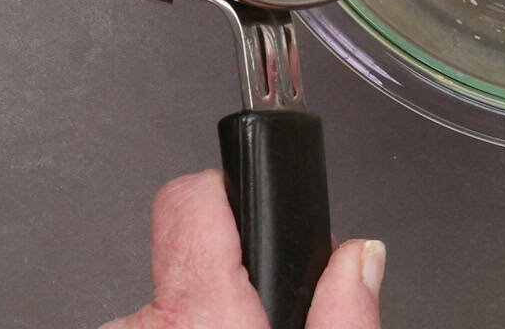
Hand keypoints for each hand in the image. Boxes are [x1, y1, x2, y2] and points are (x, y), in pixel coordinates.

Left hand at [100, 169, 383, 328]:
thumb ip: (344, 314)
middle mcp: (145, 323)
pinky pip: (147, 324)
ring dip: (195, 313)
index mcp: (202, 312)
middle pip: (187, 250)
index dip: (225, 189)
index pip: (192, 193)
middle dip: (224, 273)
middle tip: (257, 313)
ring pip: (166, 294)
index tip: (248, 199)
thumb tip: (359, 257)